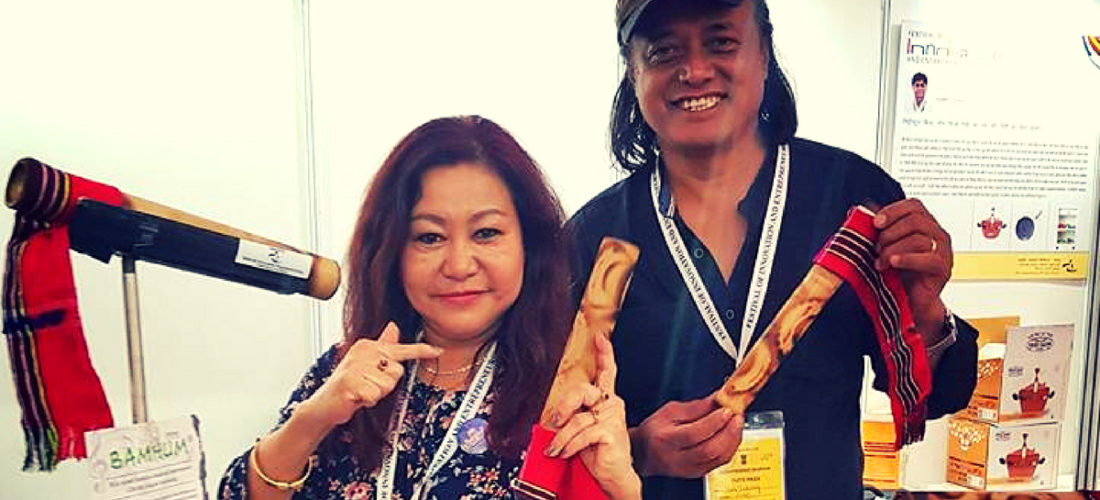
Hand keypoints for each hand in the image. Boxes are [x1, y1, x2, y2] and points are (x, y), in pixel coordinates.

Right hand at [300, 322, 441, 428]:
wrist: (325, 404)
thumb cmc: (349, 384)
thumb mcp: (367, 364)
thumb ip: (383, 347)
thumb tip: (393, 326)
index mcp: (368, 346)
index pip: (400, 349)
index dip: (421, 351)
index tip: (438, 351)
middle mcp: (362, 352)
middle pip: (397, 372)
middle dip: (386, 385)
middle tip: (368, 386)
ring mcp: (355, 367)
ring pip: (387, 386)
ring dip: (376, 394)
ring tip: (361, 392)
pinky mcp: (350, 383)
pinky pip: (375, 395)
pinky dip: (367, 401)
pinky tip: (356, 398)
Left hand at [543, 335, 640, 498]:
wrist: (611, 475)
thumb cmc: (595, 452)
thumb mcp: (579, 430)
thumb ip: (570, 416)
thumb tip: (551, 416)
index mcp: (605, 400)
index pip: (607, 372)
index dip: (605, 353)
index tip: (600, 337)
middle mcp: (611, 404)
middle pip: (581, 390)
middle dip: (563, 406)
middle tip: (554, 421)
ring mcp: (613, 417)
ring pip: (577, 419)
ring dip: (561, 437)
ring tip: (555, 448)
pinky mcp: (611, 431)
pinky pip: (582, 433)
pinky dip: (568, 445)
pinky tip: (564, 452)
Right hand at [628, 394, 742, 478]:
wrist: (644, 454)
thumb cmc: (655, 431)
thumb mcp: (669, 412)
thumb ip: (695, 407)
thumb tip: (717, 398)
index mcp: (666, 439)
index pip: (694, 433)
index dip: (714, 422)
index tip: (727, 409)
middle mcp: (676, 458)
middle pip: (709, 449)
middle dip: (729, 431)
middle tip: (737, 416)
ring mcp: (688, 469)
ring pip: (718, 458)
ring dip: (733, 439)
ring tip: (738, 423)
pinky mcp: (698, 473)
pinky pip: (720, 463)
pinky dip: (731, 448)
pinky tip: (733, 435)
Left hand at [873, 198, 950, 334]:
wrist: (910, 302)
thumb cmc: (899, 272)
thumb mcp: (884, 246)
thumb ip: (875, 228)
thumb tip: (854, 211)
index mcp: (925, 224)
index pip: (914, 205)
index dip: (893, 211)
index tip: (876, 222)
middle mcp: (937, 234)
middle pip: (915, 220)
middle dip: (890, 233)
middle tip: (876, 248)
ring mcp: (943, 250)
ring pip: (919, 238)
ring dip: (893, 249)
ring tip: (880, 262)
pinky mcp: (942, 268)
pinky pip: (928, 258)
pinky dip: (907, 259)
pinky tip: (893, 263)